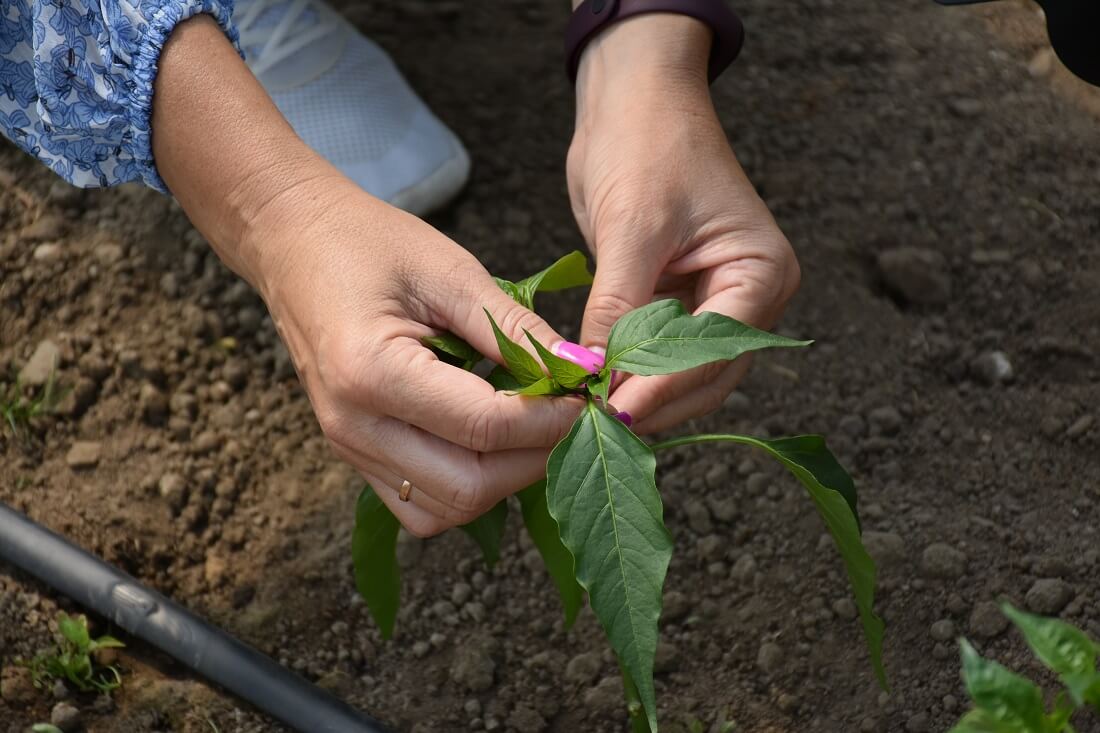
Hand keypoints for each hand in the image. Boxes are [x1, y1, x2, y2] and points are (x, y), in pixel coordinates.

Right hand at [251, 175, 583, 534]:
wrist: (293, 244)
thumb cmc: (368, 244)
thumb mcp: (452, 273)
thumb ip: (517, 330)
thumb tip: (584, 370)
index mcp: (371, 372)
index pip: (485, 426)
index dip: (552, 420)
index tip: (591, 397)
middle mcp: (353, 426)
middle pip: (470, 486)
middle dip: (535, 460)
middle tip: (571, 418)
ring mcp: (349, 448)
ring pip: (446, 511)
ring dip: (505, 481)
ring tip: (535, 429)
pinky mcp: (355, 455)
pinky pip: (421, 507)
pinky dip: (469, 488)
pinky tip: (493, 444)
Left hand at [567, 15, 800, 433]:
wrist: (632, 98)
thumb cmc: (646, 141)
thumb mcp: (632, 226)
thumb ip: (618, 306)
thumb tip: (594, 375)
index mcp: (761, 272)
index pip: (716, 351)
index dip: (664, 387)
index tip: (613, 412)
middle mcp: (748, 296)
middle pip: (706, 376)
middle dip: (653, 401)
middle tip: (595, 425)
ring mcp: (713, 302)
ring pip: (681, 374)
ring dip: (640, 394)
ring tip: (590, 415)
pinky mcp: (677, 302)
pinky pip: (657, 353)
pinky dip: (629, 372)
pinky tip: (595, 387)